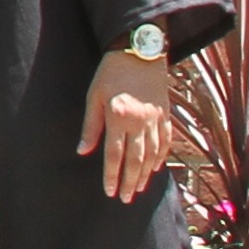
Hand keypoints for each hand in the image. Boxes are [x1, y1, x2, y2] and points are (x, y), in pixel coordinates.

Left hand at [81, 51, 180, 201]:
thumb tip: (82, 151)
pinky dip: (161, 157)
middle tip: (126, 199)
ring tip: (139, 188)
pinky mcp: (165, 114)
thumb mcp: (94, 96)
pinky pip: (165, 141)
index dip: (112, 175)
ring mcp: (155, 119)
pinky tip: (156, 168)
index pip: (115, 155)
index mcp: (119, 117)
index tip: (110, 191)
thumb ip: (91, 126)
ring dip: (146, 174)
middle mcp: (139, 121)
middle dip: (130, 182)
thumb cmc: (111, 71)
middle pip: (136, 160)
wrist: (140, 50)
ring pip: (152, 154)